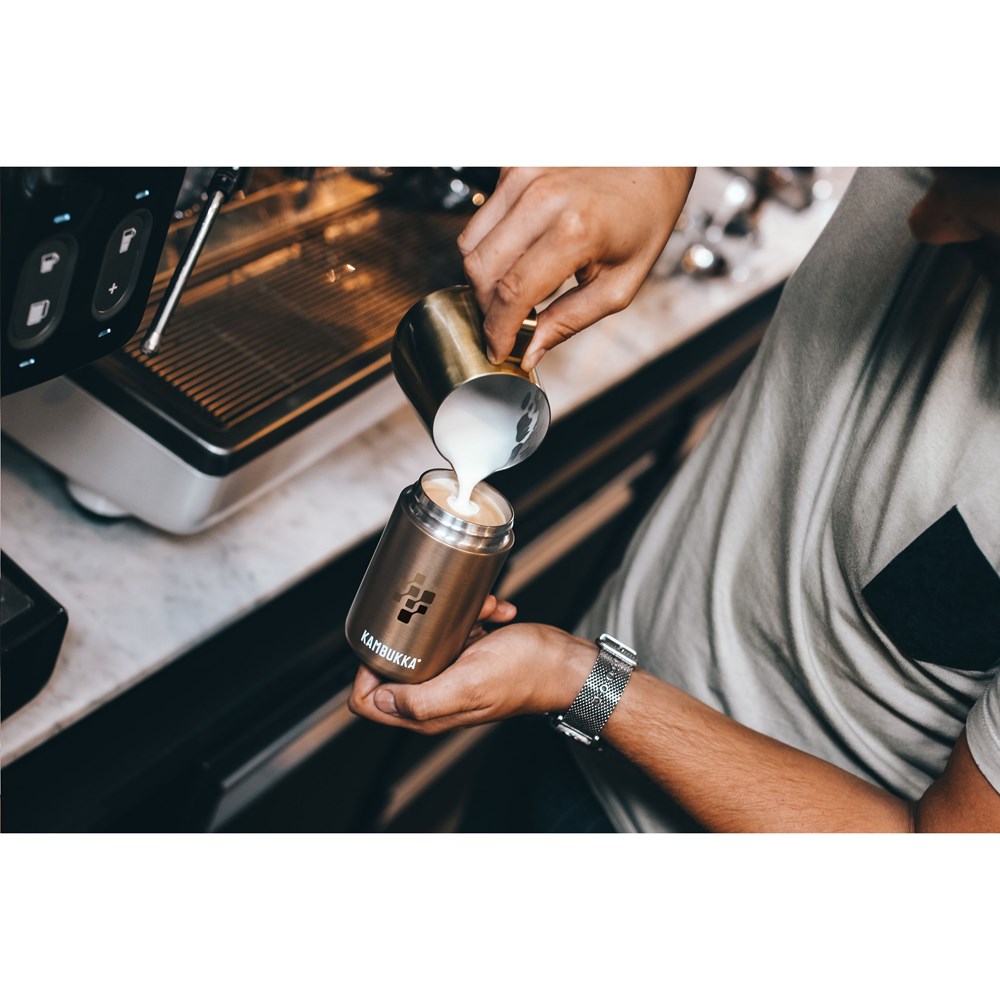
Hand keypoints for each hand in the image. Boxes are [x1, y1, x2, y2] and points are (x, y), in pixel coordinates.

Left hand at [348, 596, 595, 734]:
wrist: (565, 664)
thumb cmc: (526, 674)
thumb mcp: (469, 683)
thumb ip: (422, 699)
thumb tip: (381, 697)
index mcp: (428, 711)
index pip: (369, 701)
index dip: (367, 670)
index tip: (387, 641)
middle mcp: (436, 695)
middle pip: (396, 664)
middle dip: (413, 632)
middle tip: (436, 617)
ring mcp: (453, 674)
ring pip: (428, 639)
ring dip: (451, 619)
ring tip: (478, 613)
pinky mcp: (469, 656)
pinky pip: (457, 629)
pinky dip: (475, 615)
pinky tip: (493, 614)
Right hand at [458, 167, 693, 368]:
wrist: (653, 157)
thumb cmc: (644, 217)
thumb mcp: (619, 284)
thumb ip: (569, 321)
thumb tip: (529, 352)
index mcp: (576, 230)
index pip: (513, 293)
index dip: (498, 329)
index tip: (498, 349)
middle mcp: (544, 198)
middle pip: (481, 269)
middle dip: (486, 306)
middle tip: (506, 322)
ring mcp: (524, 175)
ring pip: (470, 243)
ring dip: (484, 277)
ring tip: (513, 288)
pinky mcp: (514, 164)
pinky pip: (482, 219)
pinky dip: (492, 245)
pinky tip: (521, 251)